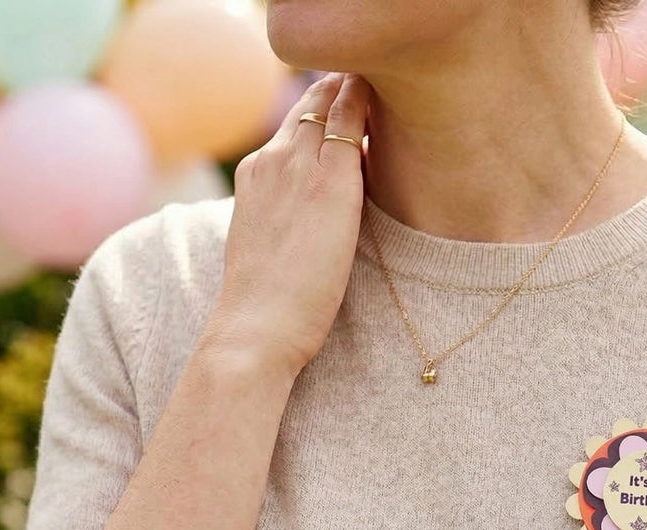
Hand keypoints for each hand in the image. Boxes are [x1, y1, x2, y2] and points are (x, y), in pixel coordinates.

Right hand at [206, 72, 370, 379]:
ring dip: (357, 90)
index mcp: (255, 177)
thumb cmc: (268, 306)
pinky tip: (392, 100)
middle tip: (375, 85)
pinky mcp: (330, 184)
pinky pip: (351, 124)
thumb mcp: (271, 250)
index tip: (348, 107)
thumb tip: (315, 229)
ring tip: (389, 86)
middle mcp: (272, 161)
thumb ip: (291, 224)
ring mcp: (297, 167)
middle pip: (311, 105)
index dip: (322, 111)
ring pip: (330, 106)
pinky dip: (366, 105)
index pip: (294, 128)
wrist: (254, 328)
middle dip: (341, 89)